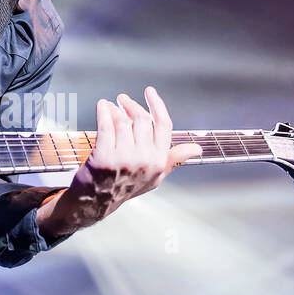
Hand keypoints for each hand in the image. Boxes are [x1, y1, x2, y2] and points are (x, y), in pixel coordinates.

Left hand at [38, 88, 201, 237]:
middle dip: (131, 105)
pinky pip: (106, 125)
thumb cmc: (125, 187)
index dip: (157, 105)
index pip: (163, 125)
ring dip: (114, 108)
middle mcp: (144, 160)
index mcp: (159, 161)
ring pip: (123, 121)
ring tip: (109, 106)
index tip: (150, 92)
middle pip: (141, 120)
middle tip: (122, 100)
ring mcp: (124, 158)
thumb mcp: (154, 176)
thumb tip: (196, 149)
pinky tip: (101, 107)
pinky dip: (103, 112)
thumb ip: (173, 159)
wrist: (96, 202)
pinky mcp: (104, 156)